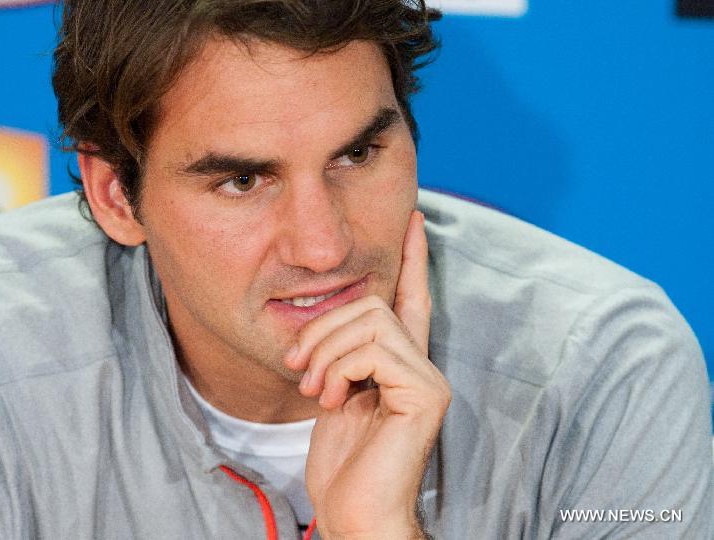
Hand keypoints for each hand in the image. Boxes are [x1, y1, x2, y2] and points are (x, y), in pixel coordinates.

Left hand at [283, 210, 450, 539]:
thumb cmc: (342, 463)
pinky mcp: (426, 392)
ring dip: (326, 351)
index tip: (412, 217)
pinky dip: (340, 369)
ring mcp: (428, 379)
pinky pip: (373, 349)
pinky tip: (333, 400)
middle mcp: (421, 365)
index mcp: (400, 363)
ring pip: (370, 320)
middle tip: (299, 366)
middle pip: (372, 303)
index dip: (411, 257)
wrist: (354, 512)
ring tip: (314, 389)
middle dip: (323, 328)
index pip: (410, 297)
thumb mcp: (333, 393)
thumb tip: (330, 322)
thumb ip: (342, 355)